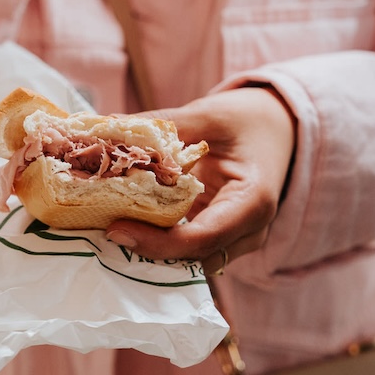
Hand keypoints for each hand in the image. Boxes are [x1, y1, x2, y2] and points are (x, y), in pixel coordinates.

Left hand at [105, 86, 296, 276]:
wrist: (278, 131)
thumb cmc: (248, 121)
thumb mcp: (209, 115)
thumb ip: (163, 125)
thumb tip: (106, 128)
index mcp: (253, 202)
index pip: (204, 237)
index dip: (158, 241)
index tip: (116, 229)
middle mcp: (248, 232)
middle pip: (192, 256)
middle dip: (145, 248)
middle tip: (97, 227)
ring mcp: (233, 240)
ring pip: (186, 259)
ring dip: (146, 247)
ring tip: (102, 226)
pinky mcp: (217, 238)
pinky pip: (184, 248)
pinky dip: (154, 238)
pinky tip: (121, 220)